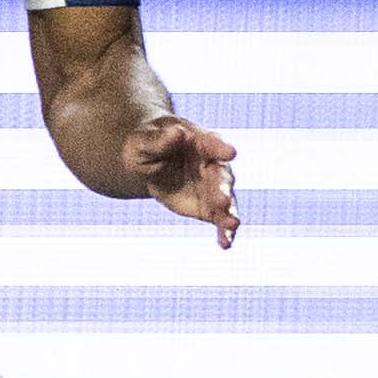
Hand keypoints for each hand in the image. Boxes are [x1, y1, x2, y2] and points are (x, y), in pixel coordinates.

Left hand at [128, 113, 240, 246]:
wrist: (149, 162)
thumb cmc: (147, 145)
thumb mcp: (144, 141)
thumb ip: (159, 140)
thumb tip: (176, 133)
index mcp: (201, 142)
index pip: (213, 144)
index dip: (221, 148)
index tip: (230, 153)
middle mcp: (213, 164)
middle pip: (221, 176)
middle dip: (223, 188)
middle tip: (223, 200)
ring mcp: (213, 187)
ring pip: (226, 200)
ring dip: (229, 212)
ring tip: (233, 225)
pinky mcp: (208, 207)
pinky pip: (219, 220)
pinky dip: (225, 232)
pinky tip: (226, 244)